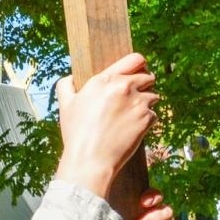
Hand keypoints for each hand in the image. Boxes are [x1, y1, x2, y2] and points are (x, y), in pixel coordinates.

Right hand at [53, 52, 158, 196]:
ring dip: (146, 104)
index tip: (138, 71)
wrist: (90, 160)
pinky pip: (154, 115)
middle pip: (148, 77)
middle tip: (134, 99)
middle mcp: (123, 87)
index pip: (134, 59)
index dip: (139, 65)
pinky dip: (147, 121)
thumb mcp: (65, 105)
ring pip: (154, 96)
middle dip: (144, 86)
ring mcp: (137, 103)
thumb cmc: (76, 134)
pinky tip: (133, 129)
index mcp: (104, 80)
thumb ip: (66, 86)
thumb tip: (70, 79)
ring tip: (132, 117)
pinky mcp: (147, 119)